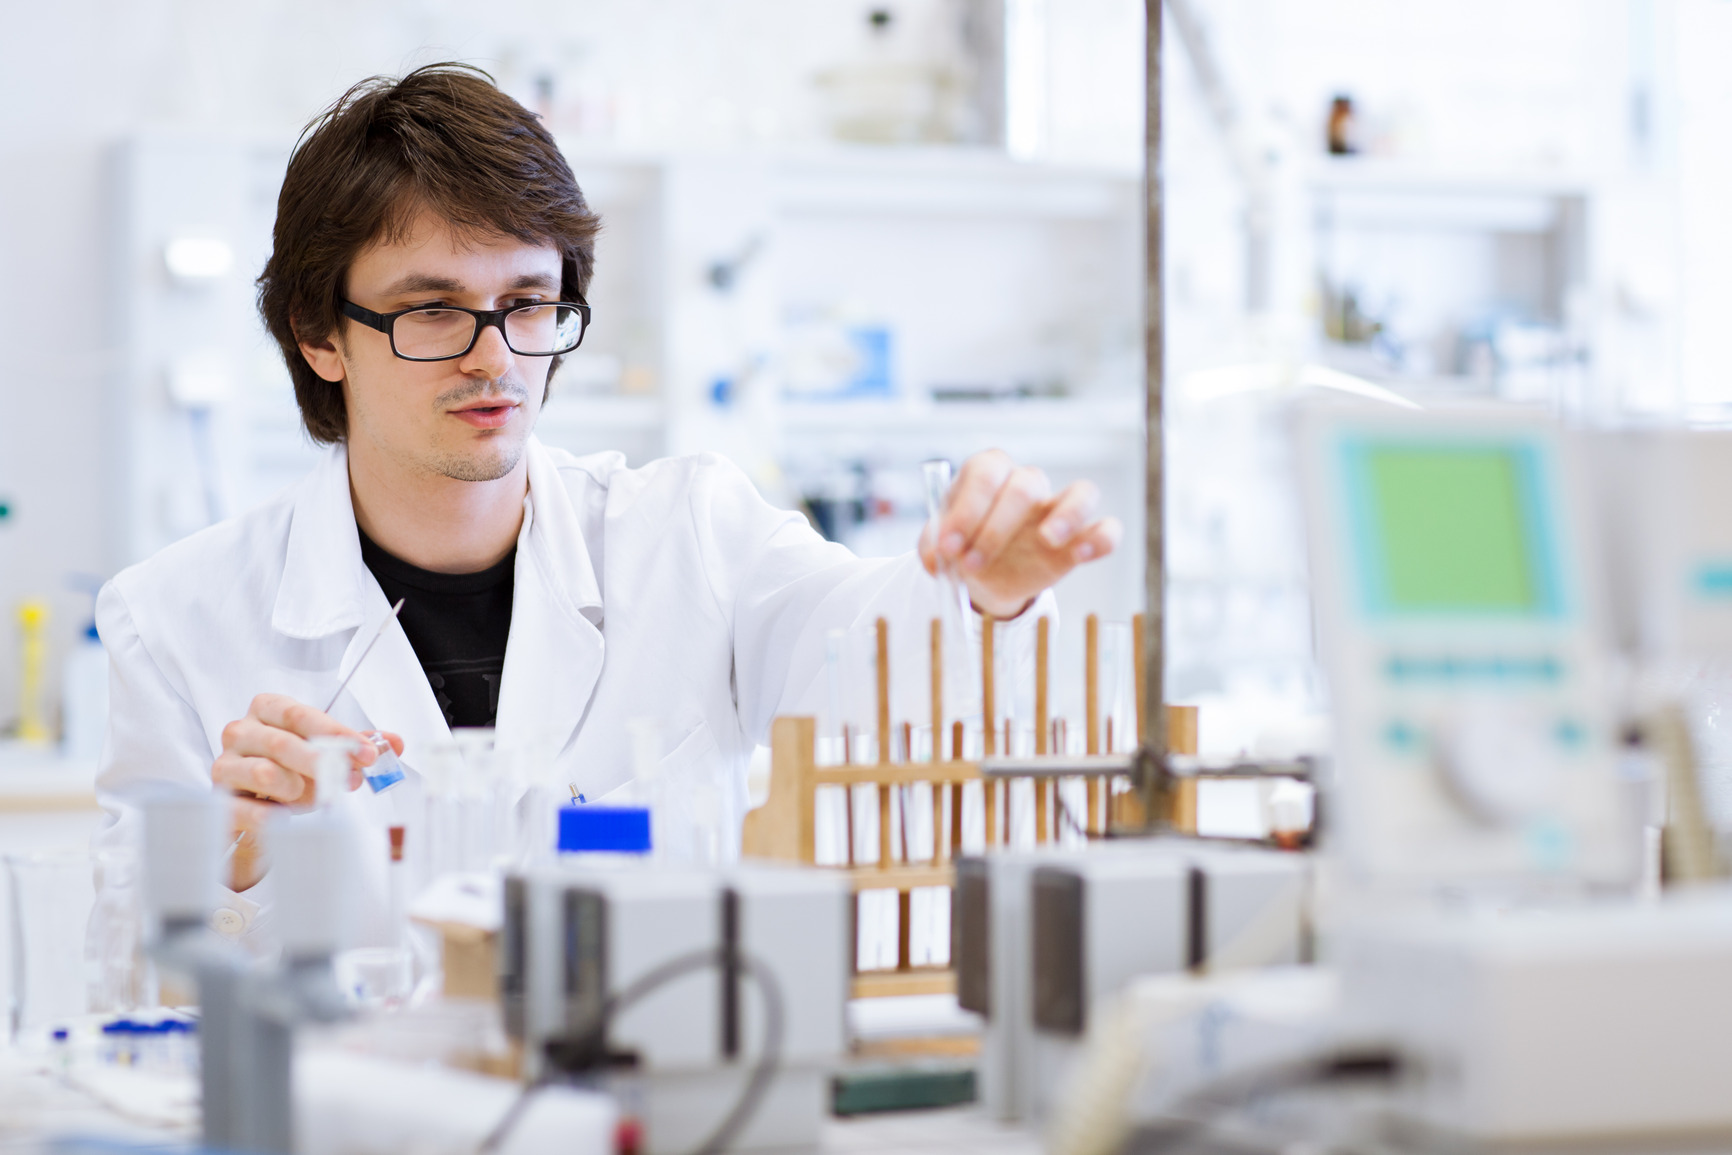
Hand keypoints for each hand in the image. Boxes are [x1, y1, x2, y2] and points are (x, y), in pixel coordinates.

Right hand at [212, 693, 402, 890]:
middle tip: (351, 779)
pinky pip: (246, 809)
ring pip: (265, 774)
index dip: (337, 734)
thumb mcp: (326, 753)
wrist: (256, 810)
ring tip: (309, 797)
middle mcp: (240, 731)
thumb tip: (395, 743)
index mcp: (267, 709)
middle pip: (283, 742)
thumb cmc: (291, 771)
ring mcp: (225, 764)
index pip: (302, 715)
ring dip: (297, 790)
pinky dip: (272, 816)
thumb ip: (358, 745)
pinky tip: (284, 819)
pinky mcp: (218, 799)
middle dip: (324, 762)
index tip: (367, 753)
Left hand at [917, 450, 1121, 617]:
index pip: (985, 472)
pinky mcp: (1079, 538)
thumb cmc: (961, 548)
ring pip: (1082, 491)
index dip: (967, 508)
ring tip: (1047, 539)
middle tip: (971, 564)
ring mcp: (1058, 508)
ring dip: (1067, 514)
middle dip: (995, 528)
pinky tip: (1082, 554)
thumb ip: (933, 546)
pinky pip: (1107, 528)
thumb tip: (938, 554)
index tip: (948, 546)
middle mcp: (1026, 483)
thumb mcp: (938, 547)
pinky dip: (1102, 538)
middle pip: (1024, 485)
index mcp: (987, 474)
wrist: (983, 579)